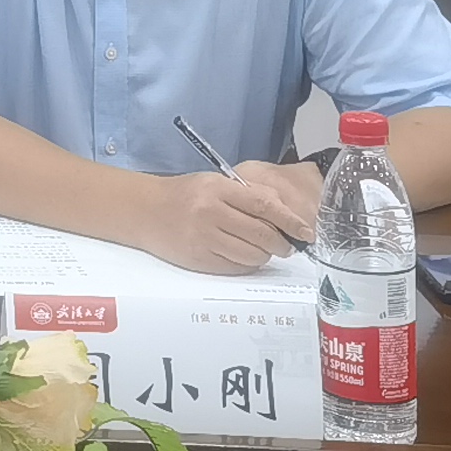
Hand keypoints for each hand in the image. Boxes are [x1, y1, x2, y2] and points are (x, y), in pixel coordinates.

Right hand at [139, 165, 316, 273]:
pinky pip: (236, 268)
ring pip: (252, 255)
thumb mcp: (214, 183)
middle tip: (287, 245)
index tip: (306, 232)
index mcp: (218, 189)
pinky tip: (243, 256)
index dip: (290, 221)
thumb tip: (284, 214)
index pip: (265, 206)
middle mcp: (211, 213)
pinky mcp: (199, 260)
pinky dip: (247, 264)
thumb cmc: (185, 194)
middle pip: (262, 234)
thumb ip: (247, 195)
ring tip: (263, 250)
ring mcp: (204, 238)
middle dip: (282, 244)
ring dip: (265, 256)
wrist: (144, 211)